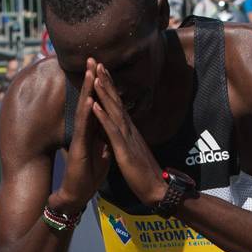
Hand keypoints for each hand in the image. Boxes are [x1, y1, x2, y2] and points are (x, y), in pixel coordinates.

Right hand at [53, 60, 112, 214]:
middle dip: (91, 79)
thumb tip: (108, 131)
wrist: (75, 195)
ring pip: (84, 108)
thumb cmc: (86, 177)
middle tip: (92, 58)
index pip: (96, 104)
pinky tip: (88, 98)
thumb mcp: (101, 154)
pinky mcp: (79, 147)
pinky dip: (86, 111)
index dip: (99, 87)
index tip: (102, 69)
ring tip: (90, 70)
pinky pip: (83, 126)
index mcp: (91, 131)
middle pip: (88, 99)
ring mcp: (80, 137)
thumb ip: (103, 141)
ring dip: (87, 89)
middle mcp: (84, 130)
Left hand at [86, 60, 164, 205]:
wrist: (157, 189)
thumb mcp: (131, 152)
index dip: (110, 88)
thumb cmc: (143, 174)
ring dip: (104, 93)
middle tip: (97, 62)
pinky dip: (102, 117)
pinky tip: (94, 105)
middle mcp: (129, 129)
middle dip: (106, 81)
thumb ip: (125, 140)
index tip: (101, 71)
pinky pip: (112, 131)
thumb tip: (119, 132)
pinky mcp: (124, 149)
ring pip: (114, 111)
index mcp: (129, 130)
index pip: (118, 104)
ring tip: (95, 75)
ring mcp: (127, 138)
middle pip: (116, 101)